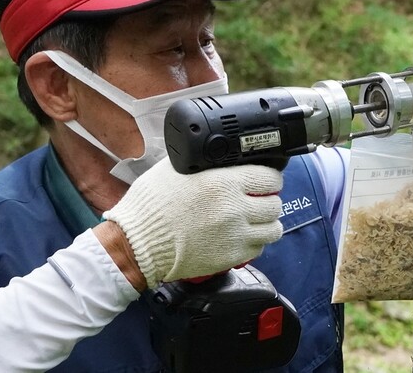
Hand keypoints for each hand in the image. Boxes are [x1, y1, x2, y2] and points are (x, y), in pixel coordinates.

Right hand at [102, 157, 282, 287]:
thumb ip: (202, 161)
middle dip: (269, 199)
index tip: (266, 179)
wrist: (137, 243)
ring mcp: (235, 235)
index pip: (269, 177)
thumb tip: (215, 155)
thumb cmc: (151, 205)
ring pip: (273, 228)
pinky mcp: (231, 257)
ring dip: (267, 222)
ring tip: (257, 219)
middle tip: (260, 199)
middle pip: (275, 203)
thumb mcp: (175, 169)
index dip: (270, 177)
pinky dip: (256, 241)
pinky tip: (243, 236)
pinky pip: (259, 248)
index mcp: (224, 182)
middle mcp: (235, 208)